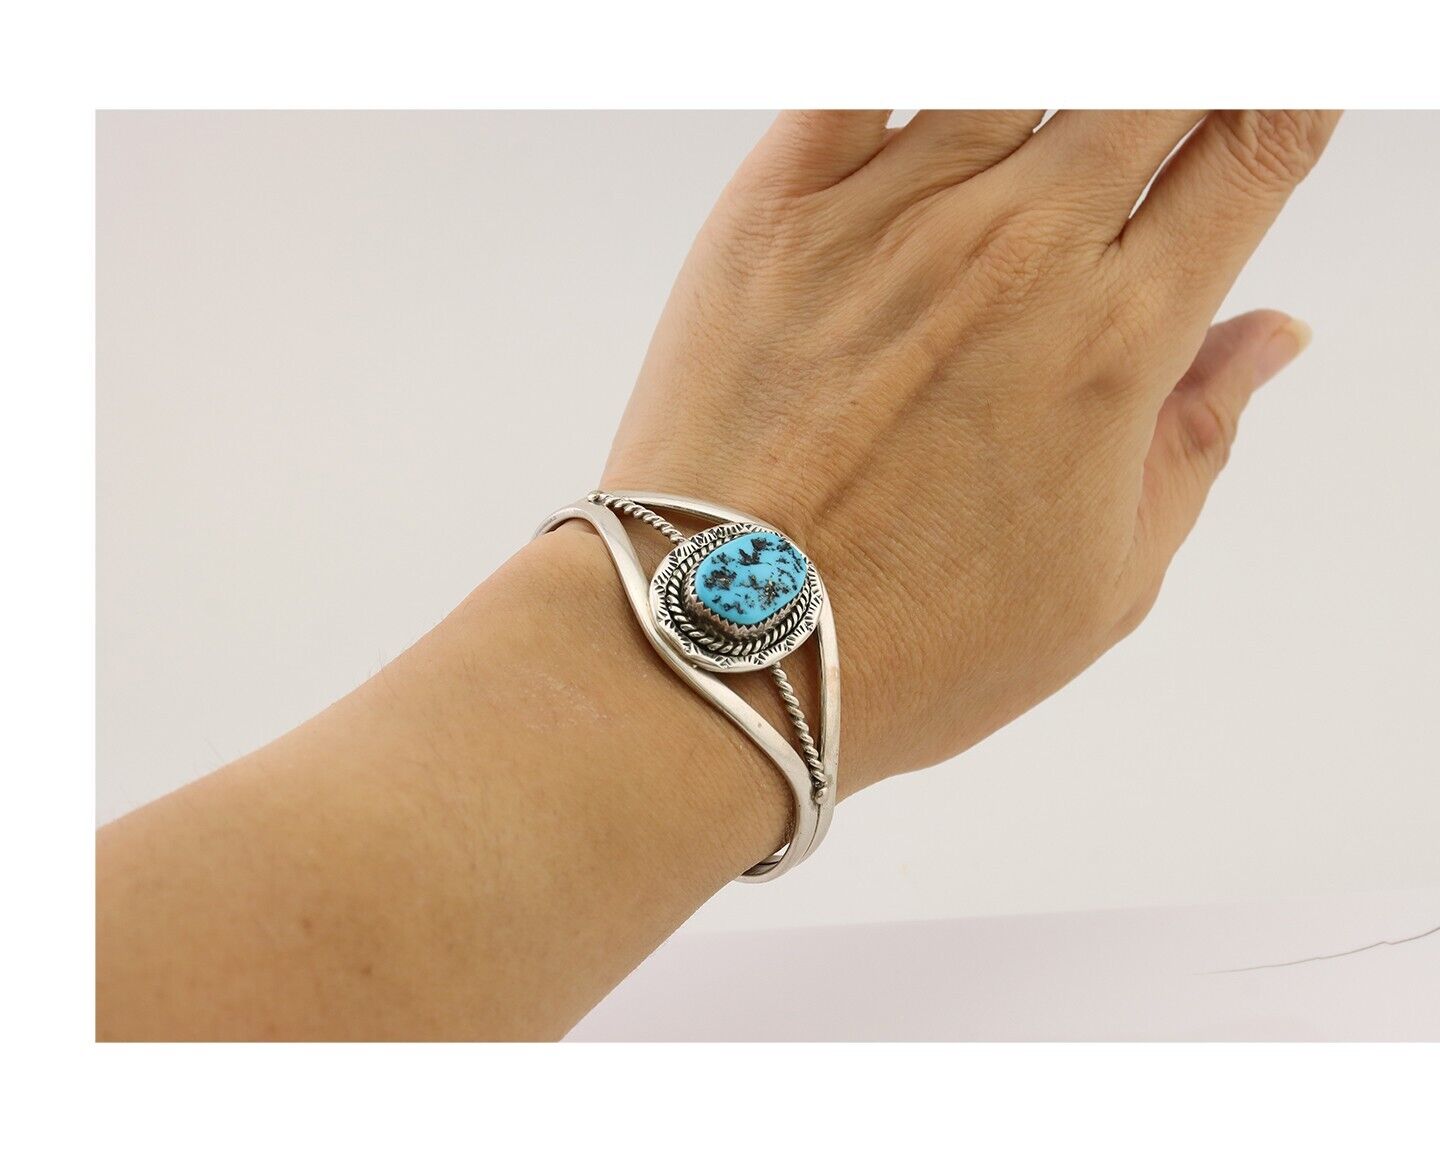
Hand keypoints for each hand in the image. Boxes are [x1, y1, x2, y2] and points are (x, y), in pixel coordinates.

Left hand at [604, 110, 1335, 791]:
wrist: (723, 642)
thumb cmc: (908, 642)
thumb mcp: (1104, 580)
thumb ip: (1197, 437)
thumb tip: (1270, 336)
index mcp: (1120, 341)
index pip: (1255, 150)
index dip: (1286, 107)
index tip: (1271, 112)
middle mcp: (1021, 252)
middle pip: (1157, 79)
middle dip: (1188, 85)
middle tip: (1159, 128)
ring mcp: (893, 214)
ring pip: (1022, 57)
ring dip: (1063, 81)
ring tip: (1049, 136)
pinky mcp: (779, 204)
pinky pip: (858, 67)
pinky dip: (908, 65)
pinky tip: (930, 100)